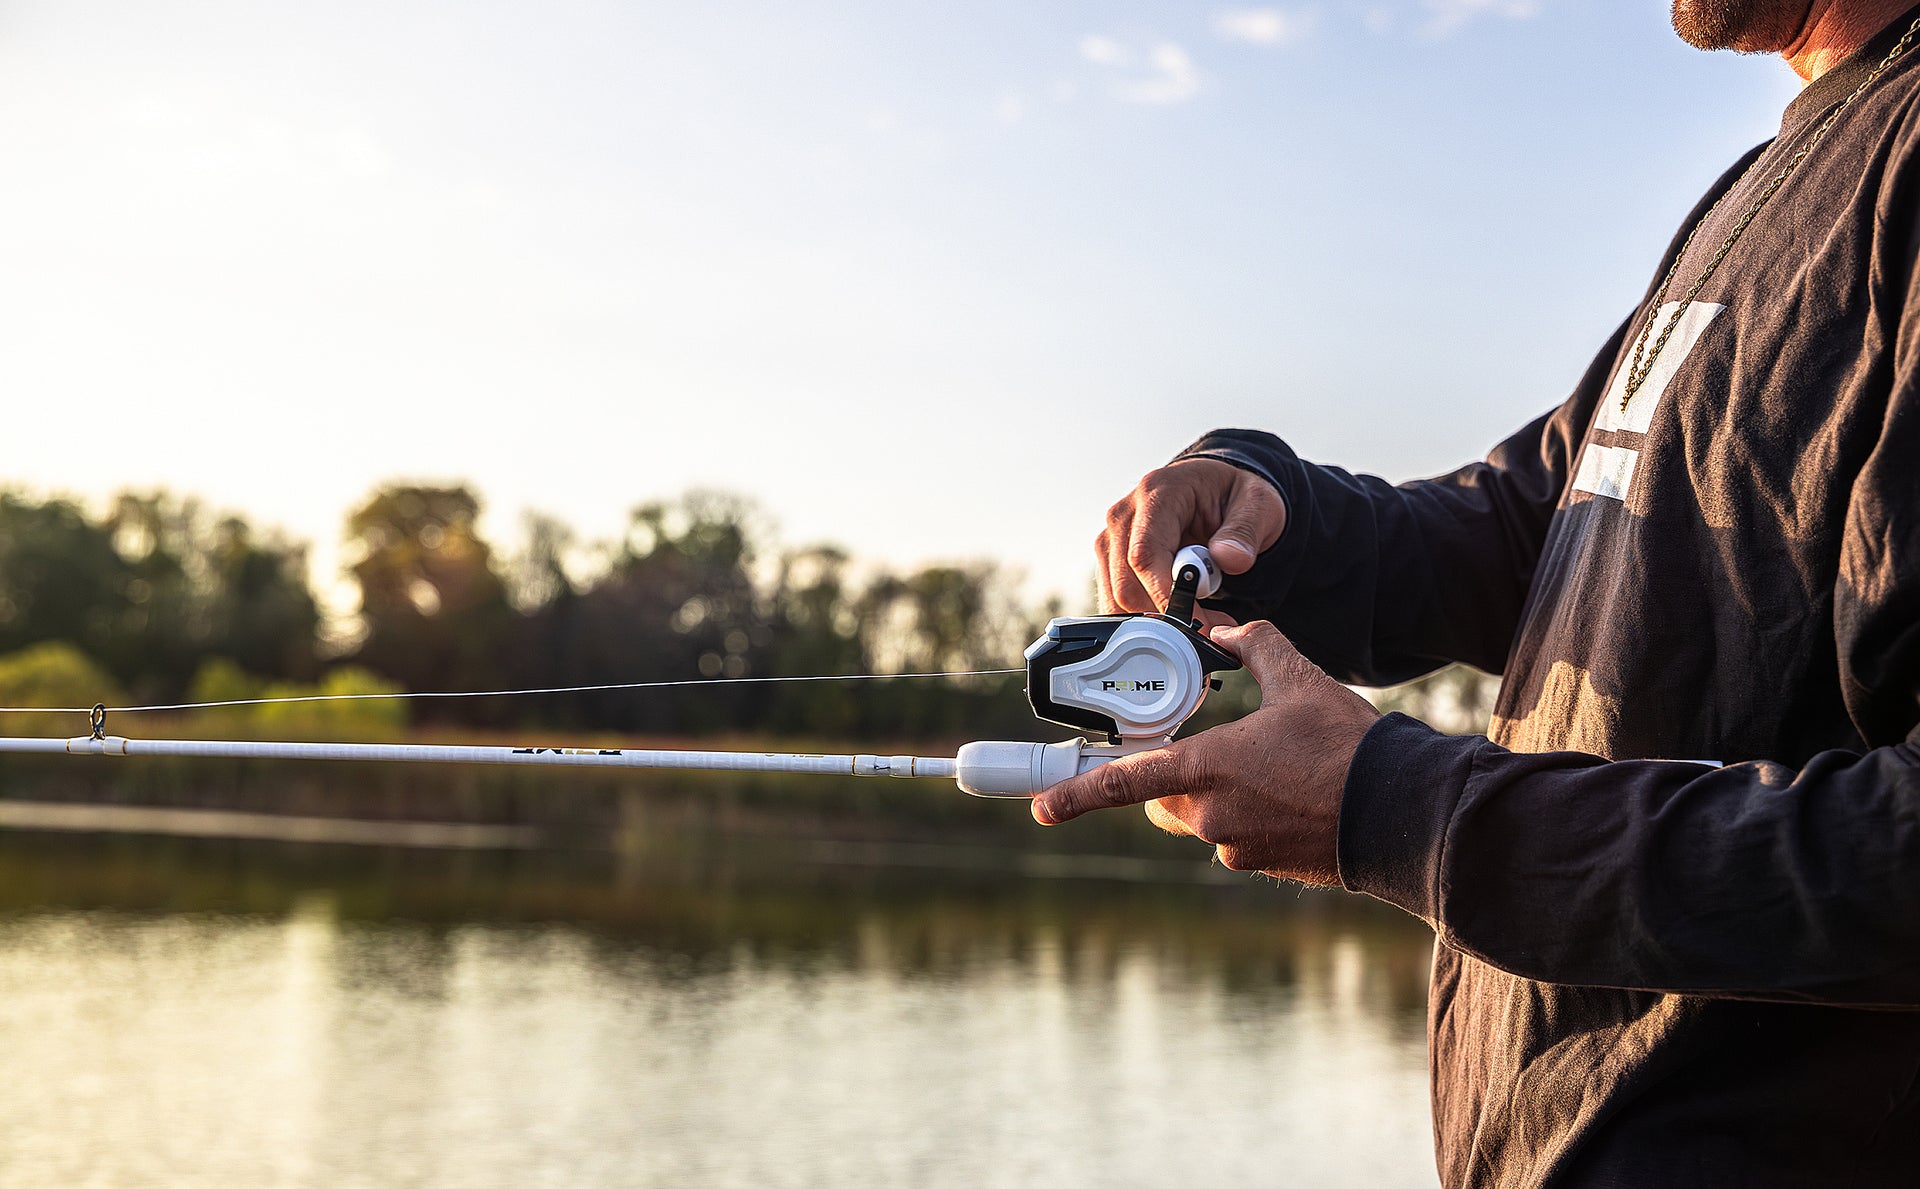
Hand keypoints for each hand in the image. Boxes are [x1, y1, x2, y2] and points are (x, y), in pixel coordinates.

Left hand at [1031, 621, 1377, 883]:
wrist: (1402, 814)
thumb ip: (1255, 647)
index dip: (1075, 795)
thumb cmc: (1349, 748)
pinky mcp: (1262, 866)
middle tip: (1210, 751)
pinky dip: (1252, 816)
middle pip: (1162, 797)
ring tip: (1275, 771)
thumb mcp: (1299, 681)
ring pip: (1202, 818)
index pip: (1123, 783)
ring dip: (1220, 796)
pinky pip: (1237, 838)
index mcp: (1206, 768)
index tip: (1041, 807)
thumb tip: (1230, 629)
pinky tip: (1293, 796)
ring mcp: (1235, 847)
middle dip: (1171, 776)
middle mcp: (1210, 815)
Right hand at [1096, 458, 1285, 626]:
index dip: (1165, 595)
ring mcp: (1113, 539)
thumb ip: (1244, 531)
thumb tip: (1228, 559)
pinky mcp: (1111, 560)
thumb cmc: (1232, 495)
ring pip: (1119, 600)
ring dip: (1160, 619)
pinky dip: (1151, 616)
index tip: (1195, 622)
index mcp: (1157, 493)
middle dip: (1167, 615)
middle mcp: (1125, 515)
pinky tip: (1183, 610)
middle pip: (1126, 585)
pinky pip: (1120, 601)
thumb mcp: (1257, 504)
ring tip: (1205, 616)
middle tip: (1211, 628)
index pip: (1145, 554)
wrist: (1214, 491)